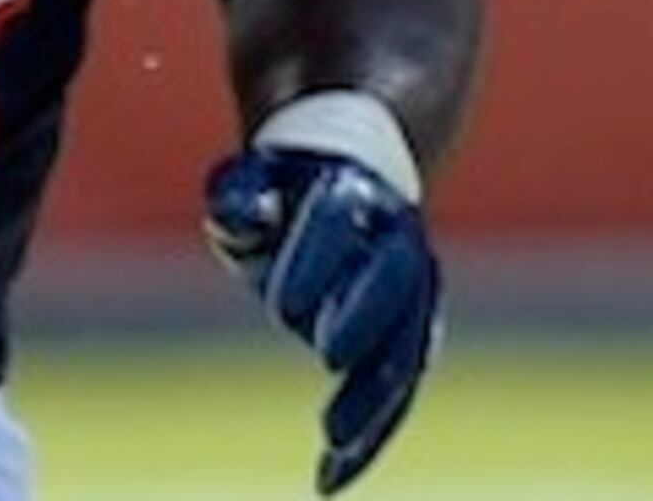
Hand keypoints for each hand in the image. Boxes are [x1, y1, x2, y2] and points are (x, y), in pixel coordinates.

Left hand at [204, 105, 443, 494]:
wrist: (348, 182)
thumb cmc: (280, 188)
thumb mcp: (249, 184)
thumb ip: (241, 200)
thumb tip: (243, 218)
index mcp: (354, 186)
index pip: (342, 216)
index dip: (319, 257)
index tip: (283, 306)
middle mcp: (395, 237)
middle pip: (395, 280)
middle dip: (366, 317)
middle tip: (328, 357)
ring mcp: (410, 290)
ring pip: (406, 347)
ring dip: (375, 394)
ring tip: (332, 440)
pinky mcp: (406, 339)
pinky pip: (395, 391)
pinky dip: (369, 437)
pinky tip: (328, 479)